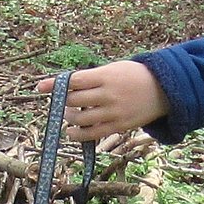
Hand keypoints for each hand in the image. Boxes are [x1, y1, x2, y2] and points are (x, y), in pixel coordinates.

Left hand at [38, 60, 167, 141]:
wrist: (163, 90)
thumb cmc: (133, 76)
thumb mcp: (113, 69)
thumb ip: (91, 78)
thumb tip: (64, 86)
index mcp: (106, 76)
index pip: (74, 81)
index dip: (55, 84)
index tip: (40, 87)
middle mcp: (108, 95)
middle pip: (74, 101)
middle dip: (62, 102)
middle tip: (60, 102)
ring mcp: (113, 112)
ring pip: (81, 119)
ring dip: (68, 118)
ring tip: (68, 115)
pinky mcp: (118, 126)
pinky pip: (93, 134)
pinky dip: (78, 134)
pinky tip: (71, 131)